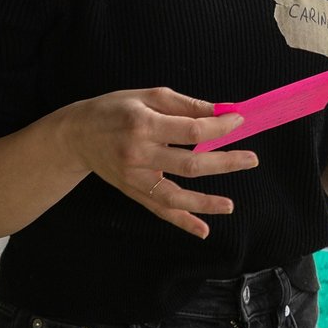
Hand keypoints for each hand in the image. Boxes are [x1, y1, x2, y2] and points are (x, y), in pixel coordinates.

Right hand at [58, 88, 259, 238]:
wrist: (76, 135)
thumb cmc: (114, 109)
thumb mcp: (148, 96)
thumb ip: (186, 105)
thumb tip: (222, 111)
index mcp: (143, 125)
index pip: (191, 131)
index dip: (219, 127)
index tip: (240, 121)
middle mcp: (138, 155)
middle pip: (189, 164)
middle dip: (224, 162)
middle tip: (251, 159)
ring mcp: (135, 178)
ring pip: (176, 195)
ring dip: (205, 202)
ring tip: (231, 205)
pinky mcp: (133, 192)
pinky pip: (161, 210)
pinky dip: (182, 222)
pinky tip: (203, 230)